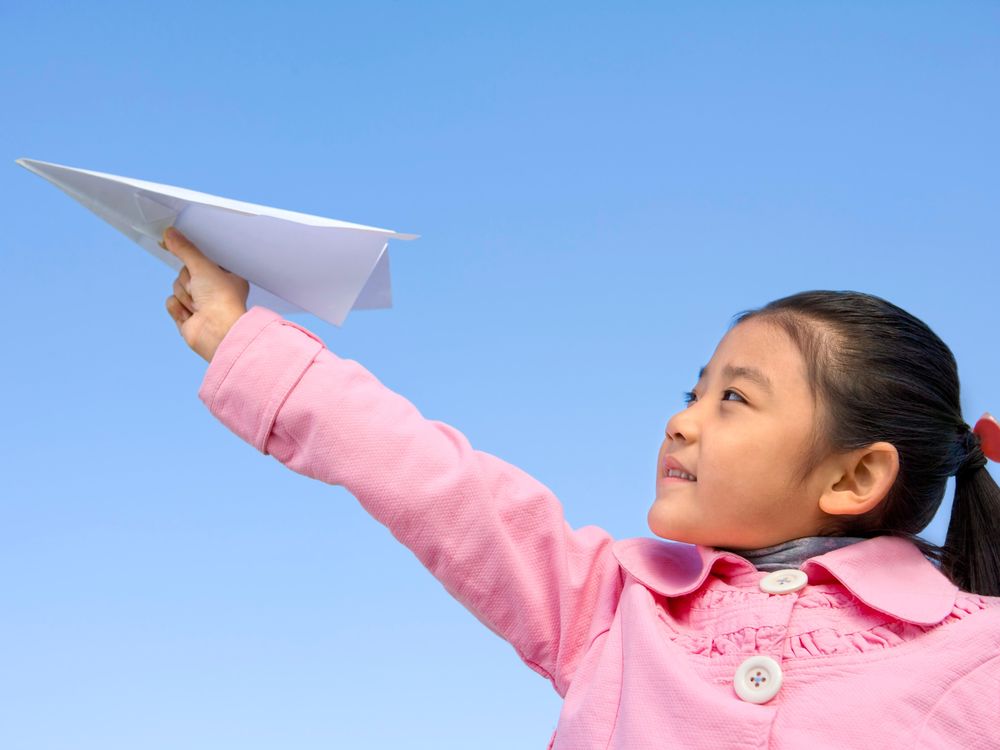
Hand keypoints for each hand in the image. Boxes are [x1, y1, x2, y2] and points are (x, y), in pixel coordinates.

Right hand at [162, 226, 249, 362]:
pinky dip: (178, 308)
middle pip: (185, 272)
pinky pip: (171, 302)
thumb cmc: (222, 300)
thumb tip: (170, 234)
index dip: (191, 253)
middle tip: (200, 289)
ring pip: (177, 287)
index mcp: (226, 276)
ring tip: (199, 306)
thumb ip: (185, 249)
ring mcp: (200, 303)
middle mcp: (214, 289)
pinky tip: (191, 316)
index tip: (176, 241)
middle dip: (189, 280)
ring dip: (185, 295)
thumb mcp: (203, 266)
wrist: (217, 332)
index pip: (203, 258)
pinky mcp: (187, 316)